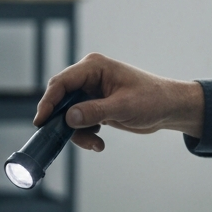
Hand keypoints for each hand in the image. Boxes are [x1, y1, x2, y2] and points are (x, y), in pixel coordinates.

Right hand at [33, 53, 205, 151]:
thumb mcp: (123, 107)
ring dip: (78, 133)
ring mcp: (91, 92)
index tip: (41, 121)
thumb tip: (68, 118)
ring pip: (69, 115)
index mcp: (94, 67)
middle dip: (64, 122)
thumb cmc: (152, 99)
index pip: (61, 83)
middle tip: (65, 139)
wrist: (170, 109)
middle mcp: (89, 77)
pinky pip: (79, 122)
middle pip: (61, 99)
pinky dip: (85, 134)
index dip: (48, 102)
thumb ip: (95, 111)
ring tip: (96, 144)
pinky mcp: (96, 106)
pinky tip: (99, 142)